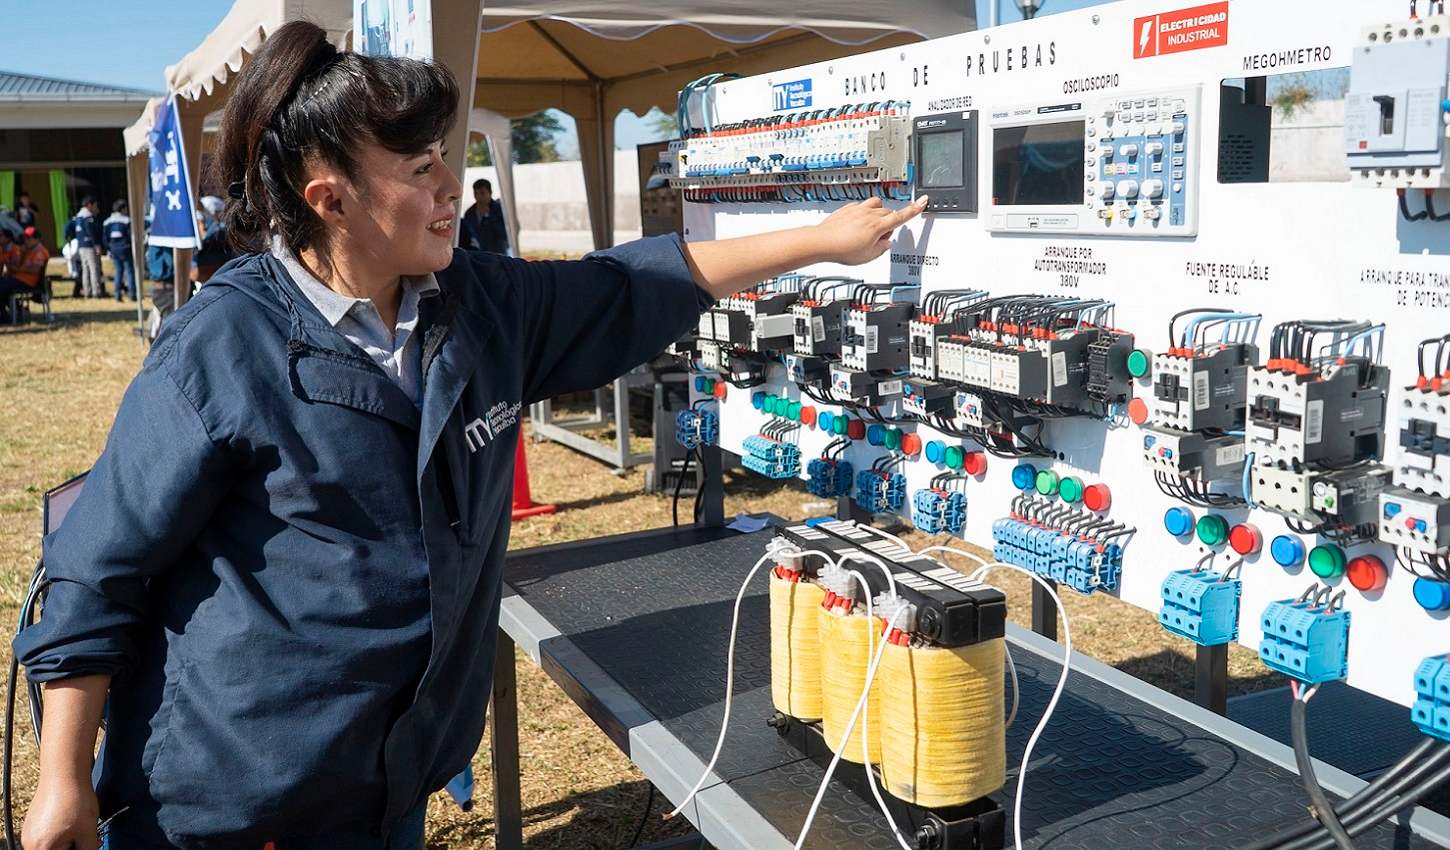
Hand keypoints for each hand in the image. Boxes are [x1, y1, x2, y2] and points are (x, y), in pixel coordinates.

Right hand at [23, 771, 100, 849]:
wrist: (64, 771)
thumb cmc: (75, 799)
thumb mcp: (88, 832)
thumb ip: (88, 849)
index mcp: (40, 848)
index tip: (87, 843)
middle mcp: (29, 842)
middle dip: (74, 846)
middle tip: (89, 835)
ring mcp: (30, 831)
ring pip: (54, 844)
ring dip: (69, 839)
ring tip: (81, 824)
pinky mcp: (34, 821)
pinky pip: (49, 833)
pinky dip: (62, 830)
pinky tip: (72, 818)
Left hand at [810, 196, 927, 265]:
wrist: (822, 242)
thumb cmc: (842, 250)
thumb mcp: (868, 256)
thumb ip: (881, 248)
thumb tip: (886, 242)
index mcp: (878, 226)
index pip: (902, 216)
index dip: (914, 209)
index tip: (923, 201)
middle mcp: (869, 214)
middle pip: (888, 212)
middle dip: (888, 223)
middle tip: (879, 238)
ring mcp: (858, 210)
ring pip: (876, 205)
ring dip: (878, 214)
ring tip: (870, 228)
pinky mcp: (847, 209)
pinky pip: (861, 206)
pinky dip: (863, 213)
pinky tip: (856, 224)